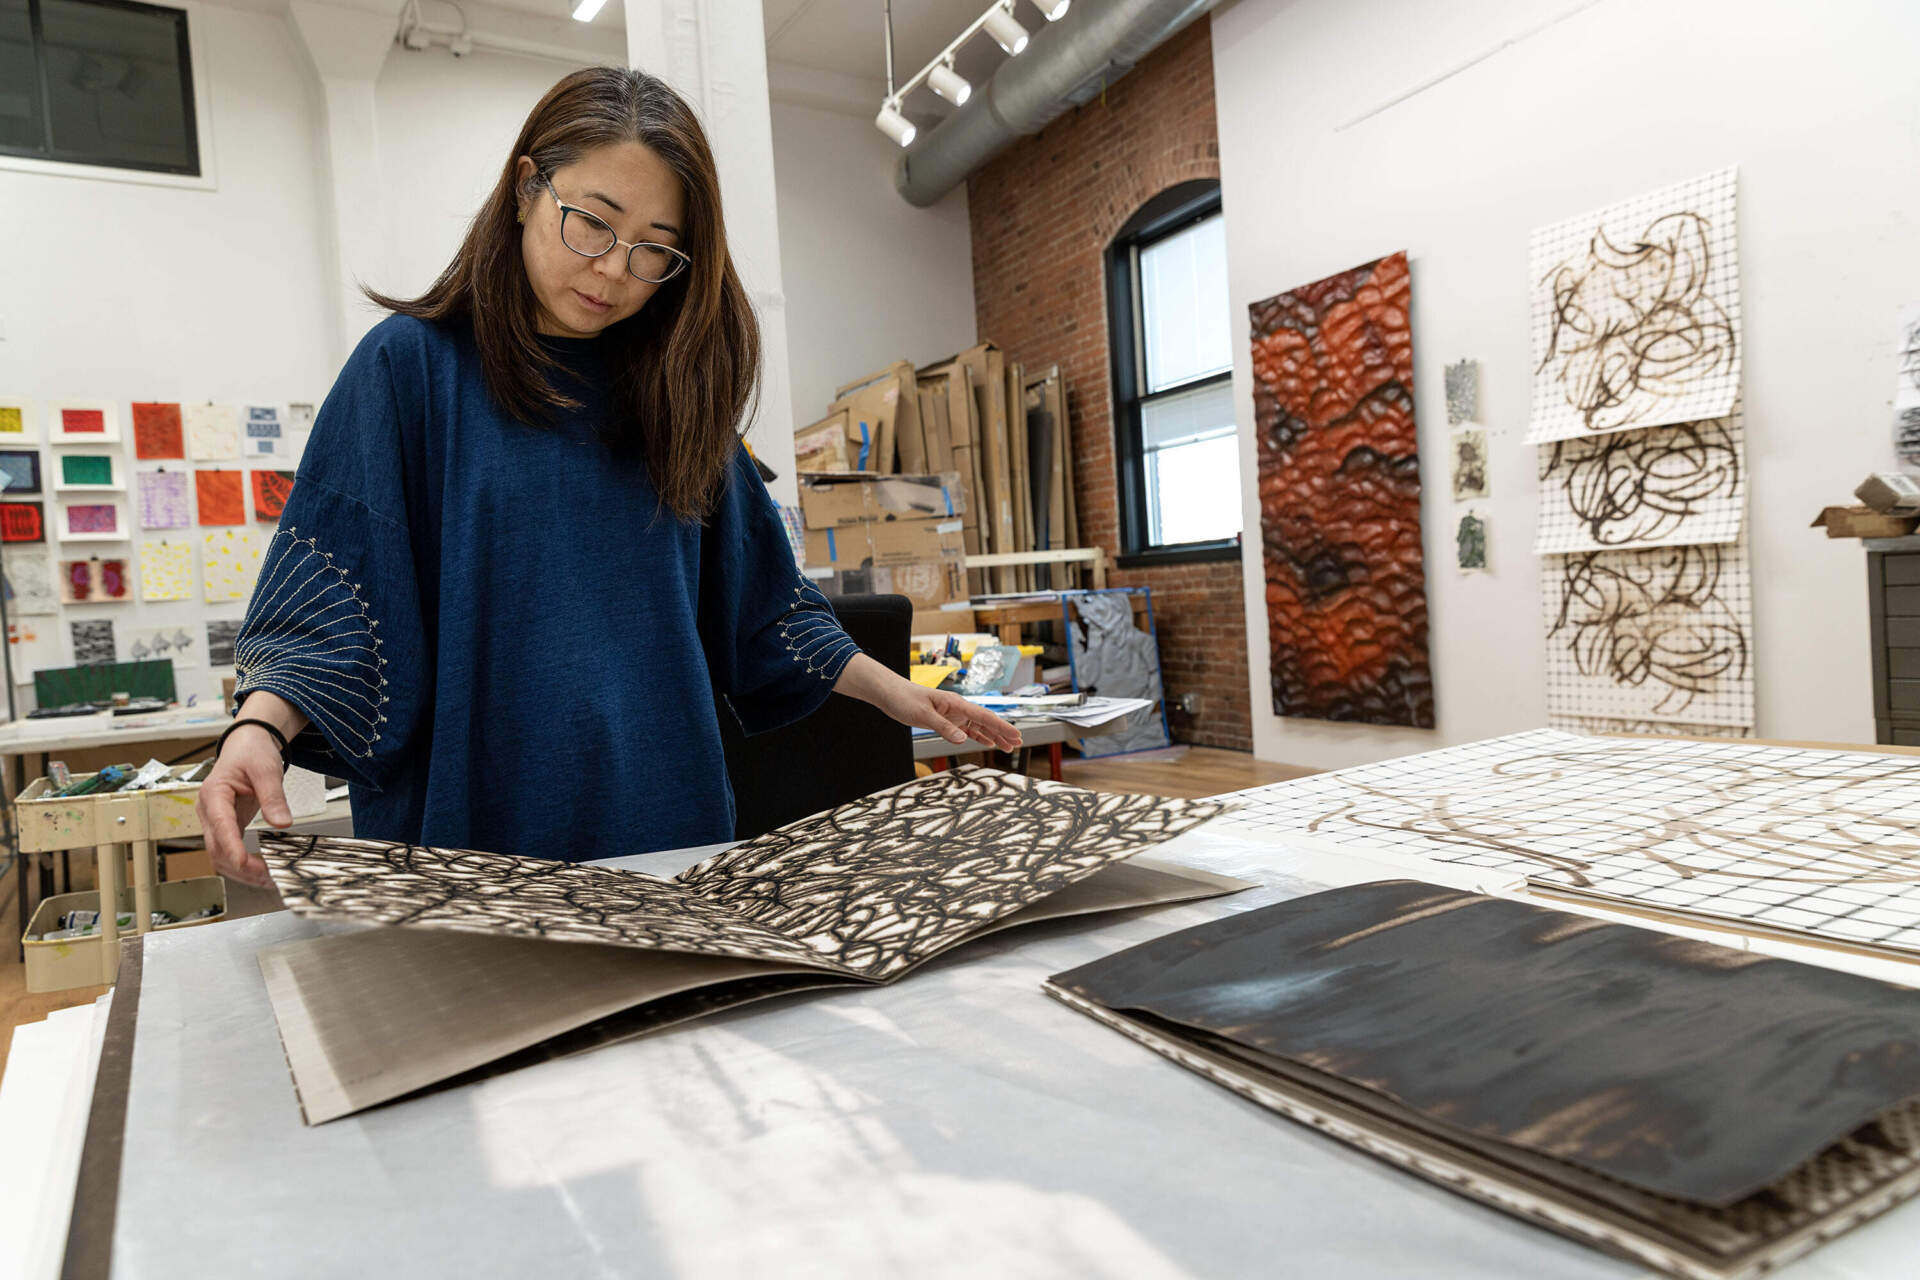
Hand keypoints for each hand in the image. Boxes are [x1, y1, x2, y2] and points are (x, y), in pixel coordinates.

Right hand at [195, 724, 292, 889]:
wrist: (246, 745)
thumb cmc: (251, 753)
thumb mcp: (266, 769)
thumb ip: (273, 796)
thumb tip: (282, 823)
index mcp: (214, 794)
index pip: (219, 825)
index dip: (231, 846)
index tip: (244, 862)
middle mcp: (209, 811)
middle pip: (216, 848)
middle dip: (240, 867)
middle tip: (268, 877)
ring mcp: (215, 821)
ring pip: (221, 855)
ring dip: (242, 872)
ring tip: (269, 880)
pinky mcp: (226, 827)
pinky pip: (231, 851)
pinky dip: (245, 865)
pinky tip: (263, 872)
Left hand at [887, 684, 1023, 750]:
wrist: (890, 693)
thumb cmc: (905, 699)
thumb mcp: (923, 714)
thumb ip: (943, 727)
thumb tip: (963, 740)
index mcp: (956, 704)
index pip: (984, 716)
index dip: (1002, 727)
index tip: (1016, 735)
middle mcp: (957, 709)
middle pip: (986, 721)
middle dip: (1003, 732)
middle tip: (1019, 743)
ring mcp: (952, 715)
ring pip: (978, 727)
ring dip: (993, 736)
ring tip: (1008, 746)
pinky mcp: (944, 720)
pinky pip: (966, 730)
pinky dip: (978, 736)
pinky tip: (986, 743)